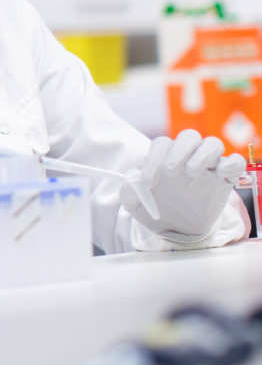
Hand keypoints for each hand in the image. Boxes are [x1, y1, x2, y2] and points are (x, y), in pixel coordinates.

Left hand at [121, 130, 246, 243]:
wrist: (179, 228)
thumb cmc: (158, 209)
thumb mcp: (136, 205)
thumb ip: (128, 192)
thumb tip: (132, 181)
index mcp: (165, 157)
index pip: (162, 145)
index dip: (153, 160)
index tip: (147, 183)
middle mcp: (188, 157)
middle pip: (189, 137)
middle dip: (178, 151)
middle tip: (170, 171)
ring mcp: (208, 166)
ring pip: (213, 143)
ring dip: (202, 154)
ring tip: (191, 173)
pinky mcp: (226, 178)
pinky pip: (235, 161)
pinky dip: (231, 164)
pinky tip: (220, 174)